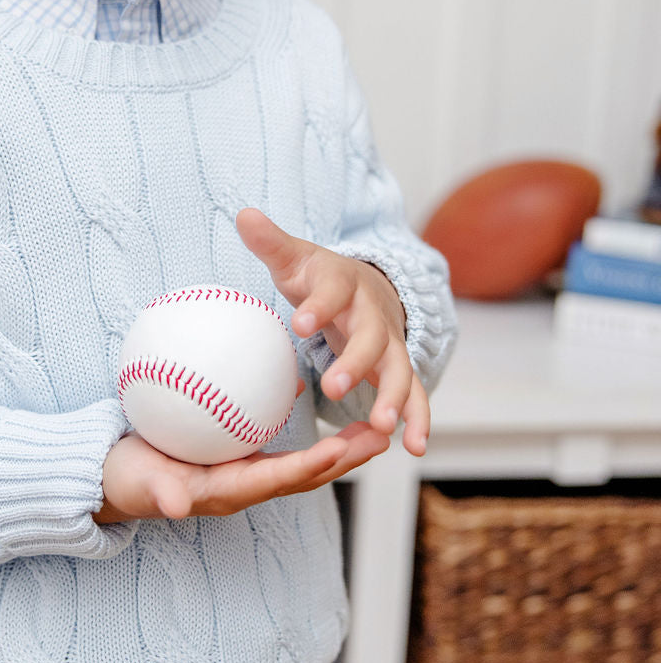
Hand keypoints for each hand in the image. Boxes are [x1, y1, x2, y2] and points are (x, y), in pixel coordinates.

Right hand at [95, 419, 389, 523]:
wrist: (119, 478)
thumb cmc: (130, 479)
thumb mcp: (141, 483)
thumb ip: (162, 492)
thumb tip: (176, 506)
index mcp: (229, 491)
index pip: (279, 478)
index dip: (310, 465)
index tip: (339, 449)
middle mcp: (247, 485)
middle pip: (307, 474)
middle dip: (346, 458)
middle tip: (383, 434)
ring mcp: (247, 472)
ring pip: (304, 461)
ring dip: (342, 446)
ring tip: (375, 423)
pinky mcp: (241, 457)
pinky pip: (283, 444)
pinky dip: (309, 429)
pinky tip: (322, 399)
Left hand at [235, 206, 429, 456]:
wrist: (366, 286)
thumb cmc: (320, 278)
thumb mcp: (295, 258)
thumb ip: (271, 242)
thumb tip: (243, 213)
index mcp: (344, 285)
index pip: (334, 292)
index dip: (319, 307)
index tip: (299, 323)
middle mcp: (373, 315)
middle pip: (371, 337)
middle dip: (355, 363)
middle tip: (333, 388)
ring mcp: (391, 343)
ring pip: (399, 370)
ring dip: (394, 398)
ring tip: (382, 427)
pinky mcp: (399, 368)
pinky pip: (415, 395)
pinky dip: (419, 419)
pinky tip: (414, 448)